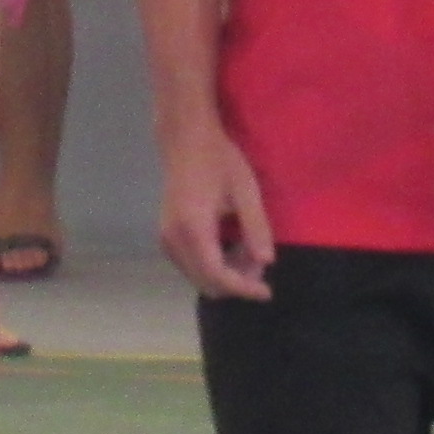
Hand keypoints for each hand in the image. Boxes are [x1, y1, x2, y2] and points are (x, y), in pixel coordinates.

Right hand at [158, 117, 276, 298]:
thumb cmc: (218, 160)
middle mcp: (173, 240)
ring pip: (198, 277)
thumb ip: (256, 229)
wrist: (185, 140)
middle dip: (237, 281)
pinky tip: (230, 246)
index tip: (267, 292)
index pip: (217, 275)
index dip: (243, 288)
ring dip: (226, 274)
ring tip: (247, 249)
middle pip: (206, 282)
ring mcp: (166, 240)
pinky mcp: (167, 237)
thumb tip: (266, 263)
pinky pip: (192, 265)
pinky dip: (214, 265)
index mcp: (193, 229)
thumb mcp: (245, 191)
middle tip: (260, 261)